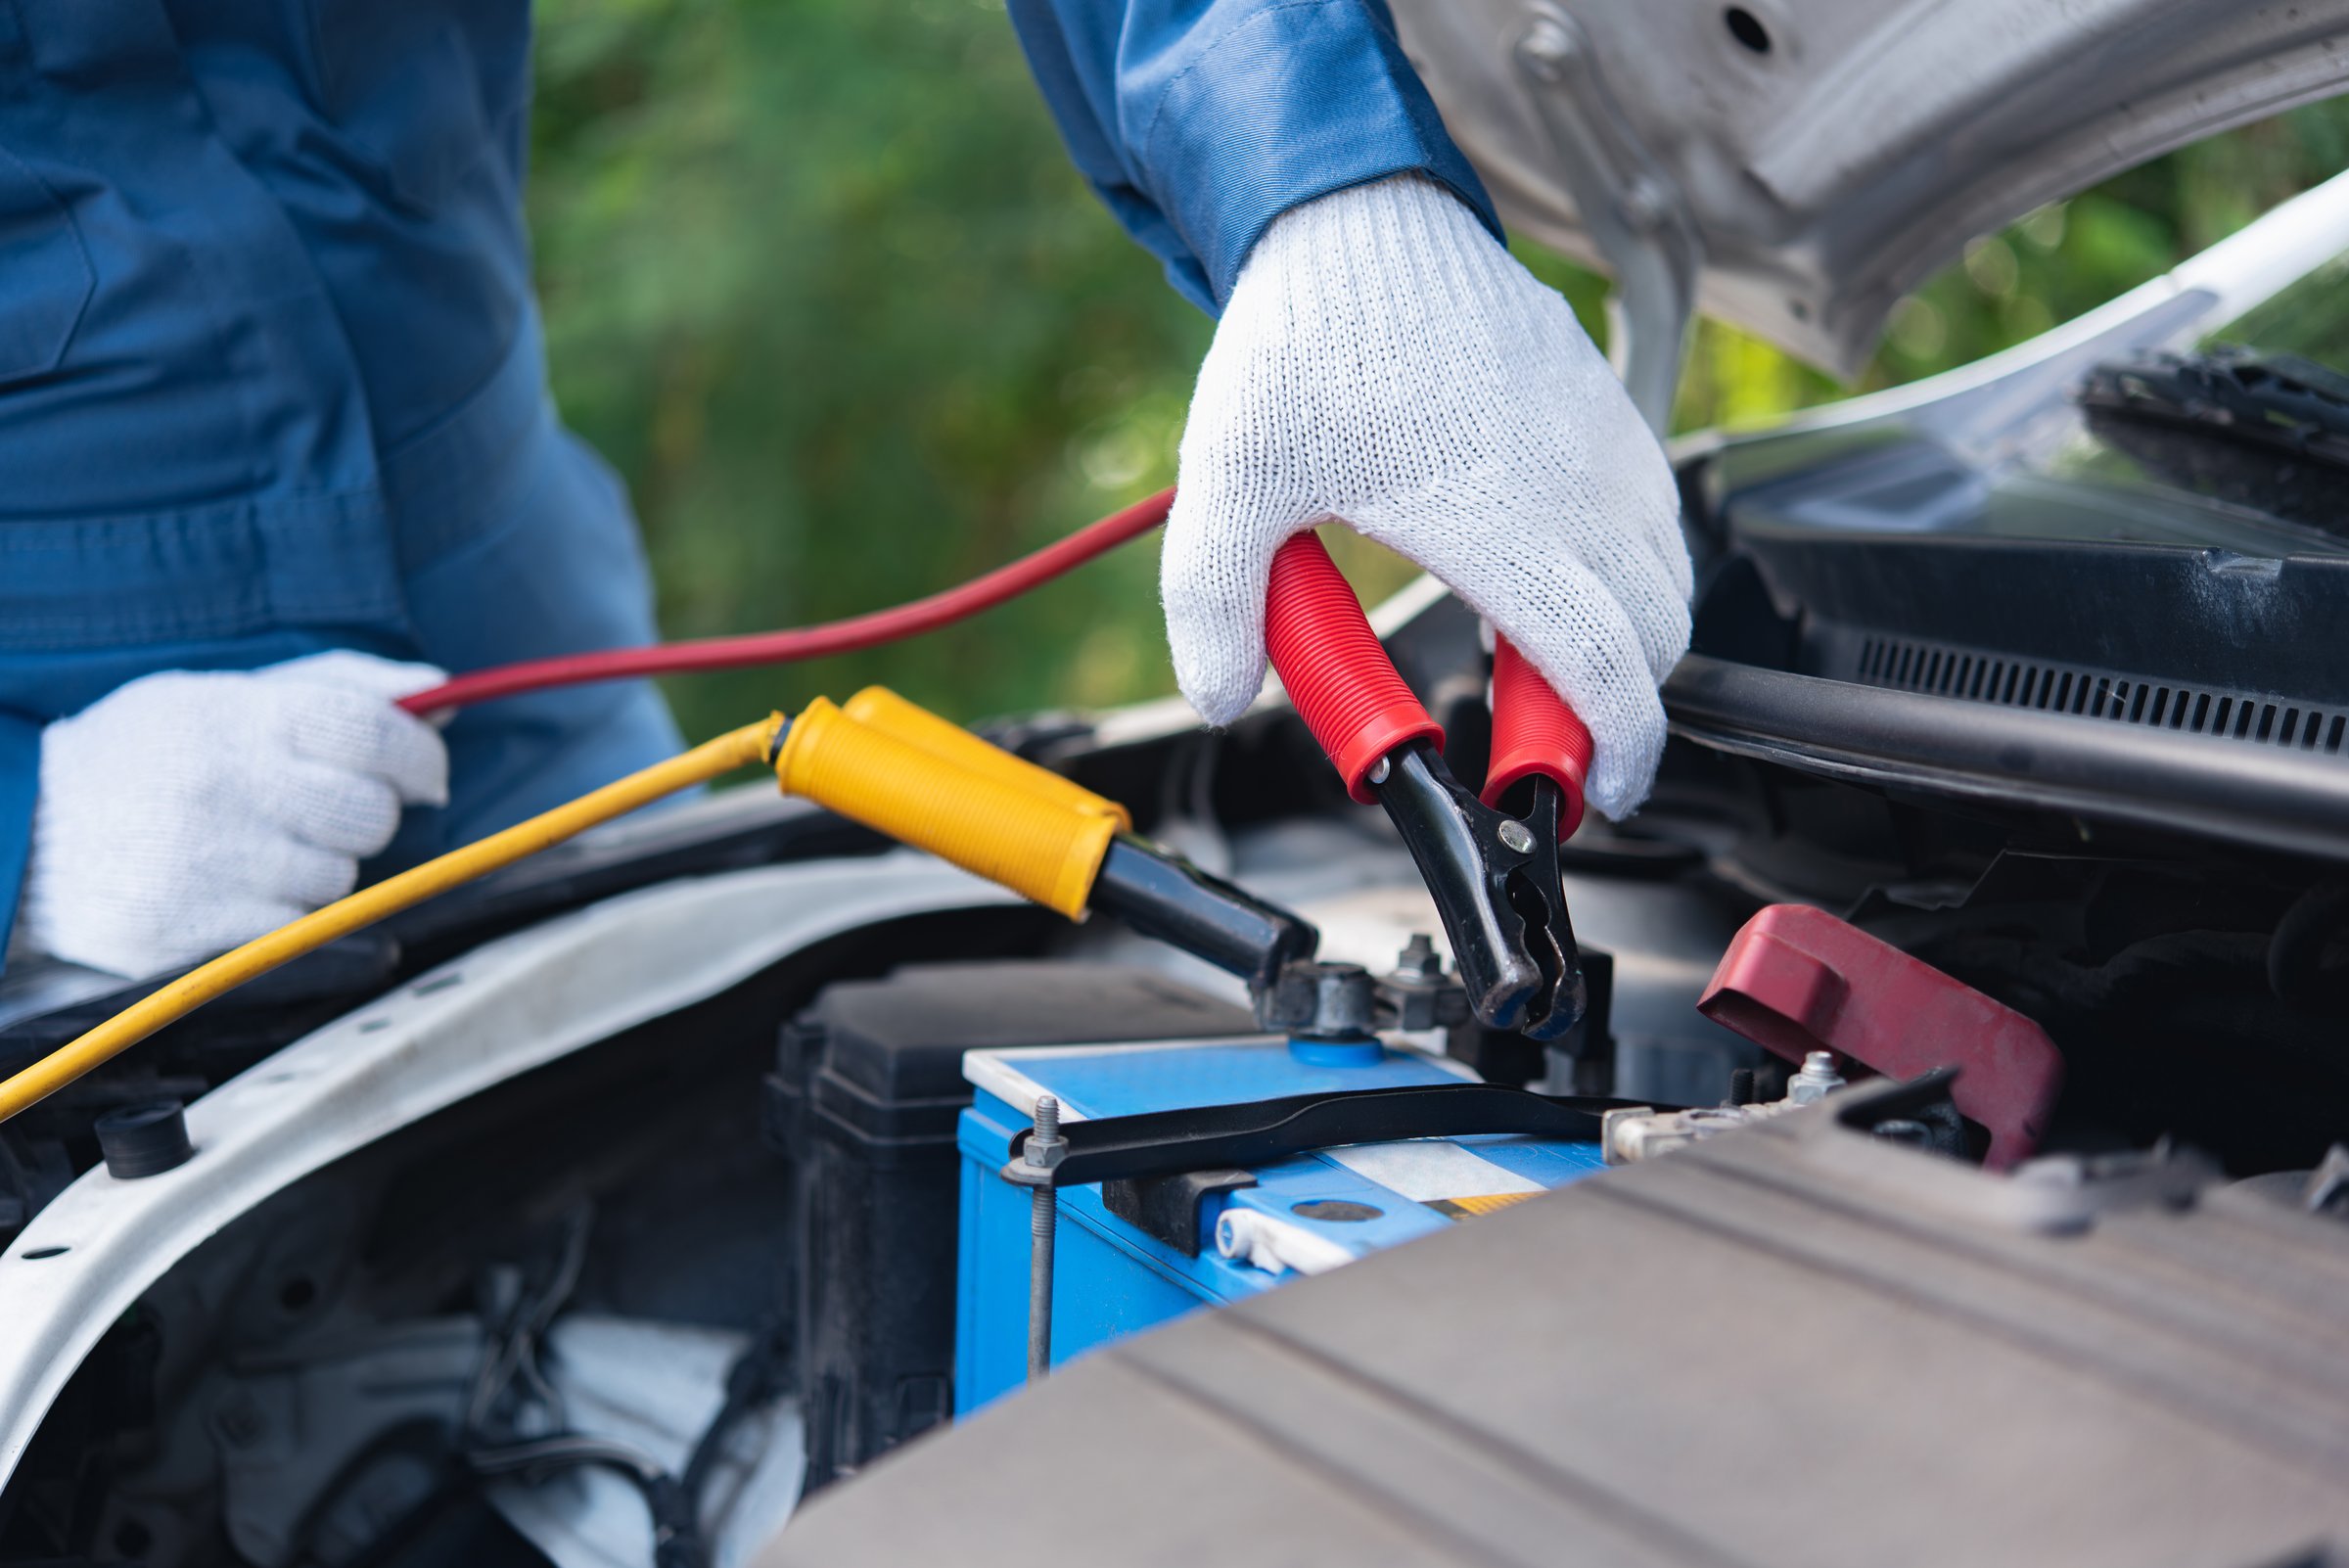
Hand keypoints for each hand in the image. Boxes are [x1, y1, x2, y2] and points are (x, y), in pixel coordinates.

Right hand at [17, 651, 449, 976]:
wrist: (22, 833)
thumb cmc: (141, 755)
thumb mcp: (220, 695)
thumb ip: (337, 686)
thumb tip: (441, 693)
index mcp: (234, 717)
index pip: (373, 733)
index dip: (420, 757)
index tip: (425, 773)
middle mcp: (223, 787)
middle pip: (368, 813)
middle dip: (365, 813)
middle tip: (323, 807)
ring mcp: (206, 865)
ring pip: (337, 878)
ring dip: (319, 866)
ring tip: (255, 845)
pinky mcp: (190, 933)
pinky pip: (293, 931)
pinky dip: (282, 913)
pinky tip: (234, 886)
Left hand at [1162, 175, 1691, 819]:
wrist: (1352, 214)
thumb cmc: (1302, 340)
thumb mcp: (1228, 485)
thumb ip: (1214, 605)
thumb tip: (1222, 696)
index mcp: (1500, 521)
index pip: (1606, 667)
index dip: (1620, 751)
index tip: (1599, 791)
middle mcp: (1576, 481)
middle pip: (1658, 632)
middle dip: (1619, 703)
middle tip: (1541, 733)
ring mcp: (1601, 436)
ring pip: (1665, 570)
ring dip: (1628, 631)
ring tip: (1539, 655)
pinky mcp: (1603, 400)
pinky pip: (1652, 508)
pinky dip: (1629, 563)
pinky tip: (1551, 566)